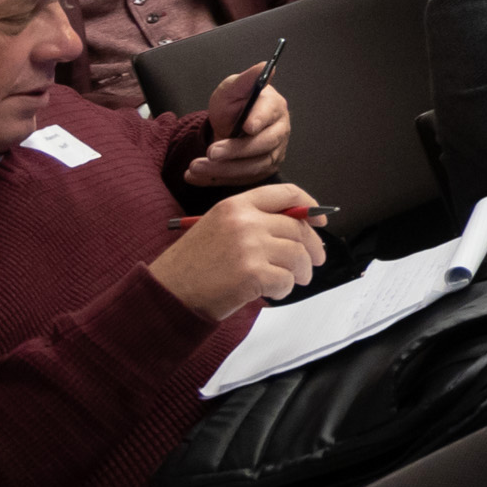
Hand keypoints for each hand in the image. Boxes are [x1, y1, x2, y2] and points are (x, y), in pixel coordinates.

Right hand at [150, 185, 327, 319]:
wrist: (165, 293)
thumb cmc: (190, 266)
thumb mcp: (218, 228)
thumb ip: (254, 222)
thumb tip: (299, 226)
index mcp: (235, 205)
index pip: (286, 193)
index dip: (310, 206)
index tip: (321, 220)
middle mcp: (245, 221)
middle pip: (298, 228)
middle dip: (313, 247)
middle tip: (315, 262)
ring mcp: (249, 246)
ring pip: (297, 255)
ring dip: (301, 272)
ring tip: (294, 281)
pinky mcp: (252, 273)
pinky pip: (286, 280)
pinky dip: (285, 289)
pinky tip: (273, 292)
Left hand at [184, 69, 289, 187]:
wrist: (228, 127)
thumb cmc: (233, 105)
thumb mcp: (232, 89)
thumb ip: (246, 79)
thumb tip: (266, 65)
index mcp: (274, 107)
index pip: (270, 114)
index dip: (259, 120)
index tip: (246, 127)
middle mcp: (278, 132)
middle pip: (263, 145)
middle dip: (235, 151)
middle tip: (210, 152)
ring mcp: (272, 154)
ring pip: (252, 167)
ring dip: (222, 170)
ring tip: (194, 167)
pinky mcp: (259, 172)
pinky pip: (240, 181)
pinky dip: (215, 180)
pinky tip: (195, 177)